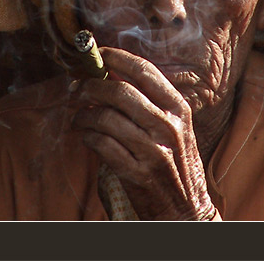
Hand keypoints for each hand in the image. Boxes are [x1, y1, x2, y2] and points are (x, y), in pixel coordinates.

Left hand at [70, 47, 216, 220]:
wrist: (186, 210)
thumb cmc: (175, 162)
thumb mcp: (172, 126)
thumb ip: (148, 100)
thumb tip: (111, 72)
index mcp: (178, 108)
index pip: (144, 71)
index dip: (116, 58)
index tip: (98, 54)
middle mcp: (168, 127)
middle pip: (120, 92)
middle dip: (91, 86)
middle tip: (77, 88)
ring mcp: (153, 151)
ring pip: (106, 118)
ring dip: (83, 114)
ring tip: (78, 117)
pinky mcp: (137, 174)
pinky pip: (101, 144)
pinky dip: (87, 136)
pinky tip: (85, 136)